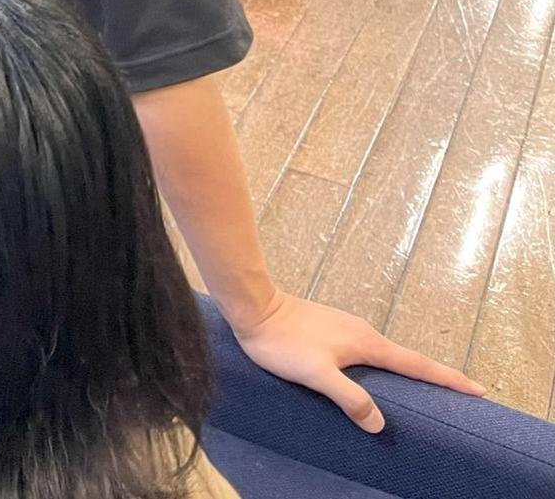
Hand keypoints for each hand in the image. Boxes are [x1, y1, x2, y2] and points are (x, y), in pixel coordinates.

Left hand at [229, 291, 485, 430]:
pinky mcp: (331, 330)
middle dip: (433, 377)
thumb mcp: (316, 374)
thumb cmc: (282, 341)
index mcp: (368, 343)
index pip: (417, 365)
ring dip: (405, 371)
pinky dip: (381, 366)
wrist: (253, 307)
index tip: (478, 389)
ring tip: (420, 391)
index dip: (448, 379)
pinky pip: (366, 352)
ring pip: (385, 355)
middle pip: (406, 359)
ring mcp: (347, 329)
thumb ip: (349, 398)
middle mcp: (363, 333)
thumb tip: (379, 424)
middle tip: (459, 394)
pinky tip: (373, 377)